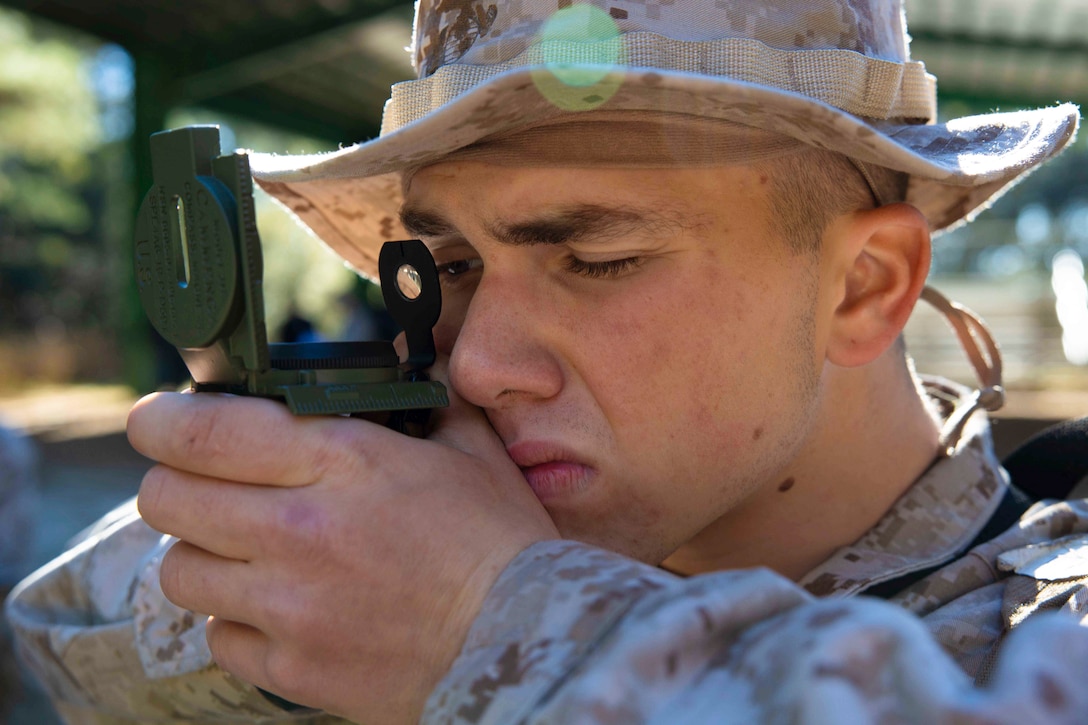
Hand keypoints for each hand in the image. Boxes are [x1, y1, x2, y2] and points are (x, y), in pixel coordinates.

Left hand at [128, 371, 556, 722]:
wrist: (528, 648)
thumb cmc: (505, 545)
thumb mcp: (473, 452)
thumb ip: (427, 397)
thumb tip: (407, 353)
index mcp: (342, 463)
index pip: (204, 432)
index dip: (159, 420)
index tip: (155, 420)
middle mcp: (300, 532)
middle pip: (167, 499)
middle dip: (174, 482)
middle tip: (205, 483)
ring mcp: (290, 607)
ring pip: (181, 572)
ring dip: (203, 552)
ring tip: (245, 549)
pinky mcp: (293, 669)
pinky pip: (220, 638)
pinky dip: (237, 620)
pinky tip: (279, 607)